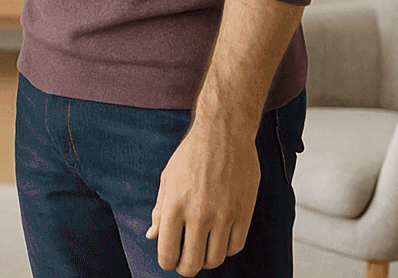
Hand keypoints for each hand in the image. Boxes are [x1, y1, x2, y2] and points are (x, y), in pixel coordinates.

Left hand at [145, 122, 258, 274]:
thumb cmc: (191, 154)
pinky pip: (235, 246)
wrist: (223, 132)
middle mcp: (198, 214)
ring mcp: (223, 215)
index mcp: (174, 206)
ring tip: (203, 251)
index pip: (167, 253)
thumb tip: (152, 236)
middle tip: (185, 262)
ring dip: (207, 260)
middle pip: (192, 264)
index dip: (167, 262)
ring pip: (215, 259)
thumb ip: (159, 211)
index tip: (169, 260)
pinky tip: (220, 240)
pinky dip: (227, 249)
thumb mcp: (167, 179)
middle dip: (186, 268)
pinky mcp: (244, 212)